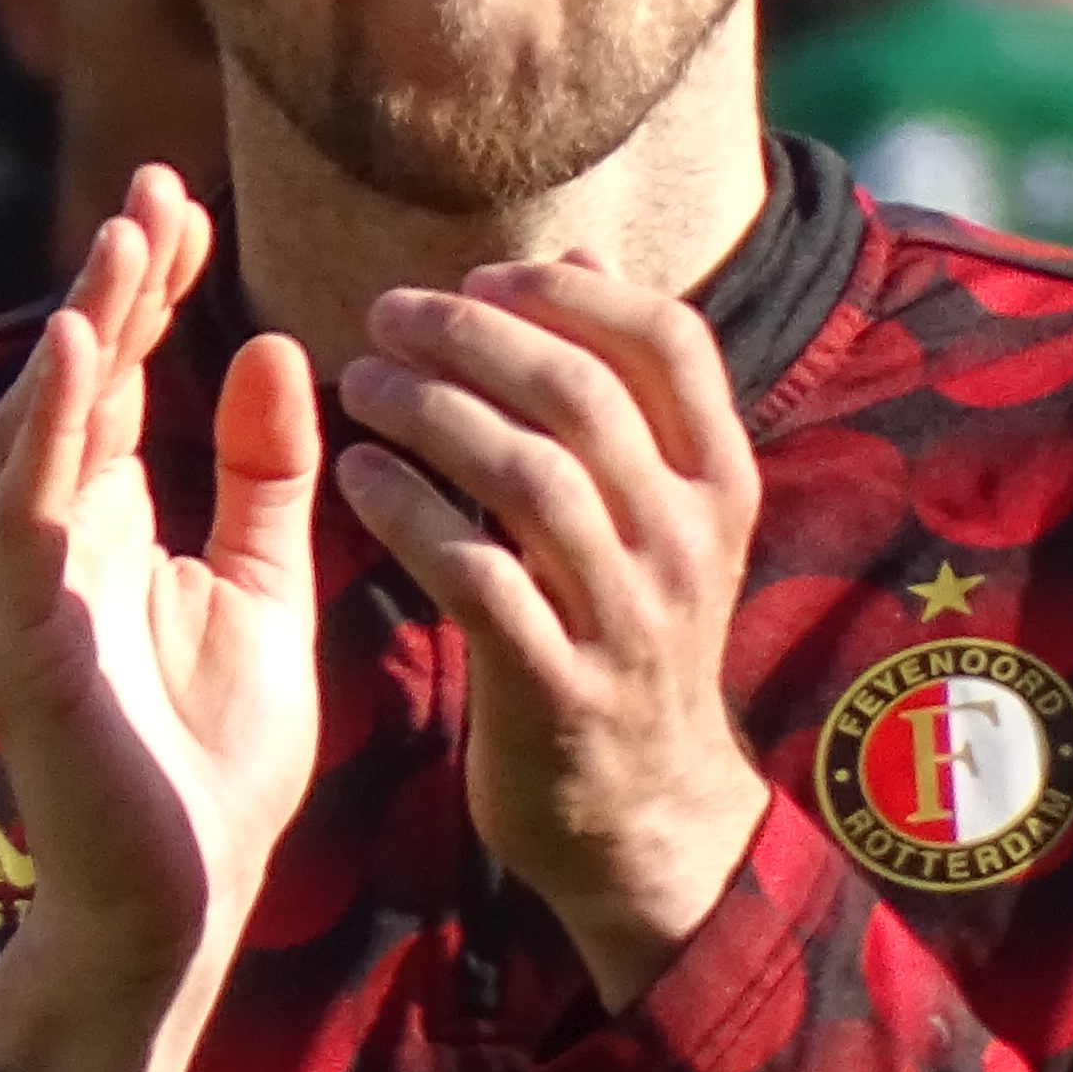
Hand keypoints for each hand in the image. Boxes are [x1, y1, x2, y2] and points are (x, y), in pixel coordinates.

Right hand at [0, 169, 325, 1071]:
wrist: (181, 911)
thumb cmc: (213, 770)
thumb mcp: (265, 594)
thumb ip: (265, 482)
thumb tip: (272, 352)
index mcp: (104, 531)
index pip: (119, 384)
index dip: (148, 293)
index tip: (193, 207)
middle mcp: (48, 544)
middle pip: (72, 385)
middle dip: (111, 283)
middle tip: (157, 187)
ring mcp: (22, 588)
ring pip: (38, 429)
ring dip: (77, 329)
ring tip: (124, 240)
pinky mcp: (18, 635)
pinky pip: (21, 510)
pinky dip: (43, 424)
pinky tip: (73, 349)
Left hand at [334, 256, 769, 1006]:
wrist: (643, 815)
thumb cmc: (625, 635)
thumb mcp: (659, 513)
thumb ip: (623, 392)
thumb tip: (579, 255)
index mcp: (719, 482)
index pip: (669, 340)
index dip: (566, 292)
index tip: (478, 278)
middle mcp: (686, 541)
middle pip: (582, 396)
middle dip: (474, 336)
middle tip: (385, 314)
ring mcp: (628, 619)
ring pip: (530, 478)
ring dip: (430, 413)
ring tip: (357, 383)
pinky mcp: (557, 688)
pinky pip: (477, 579)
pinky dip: (408, 514)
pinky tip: (354, 475)